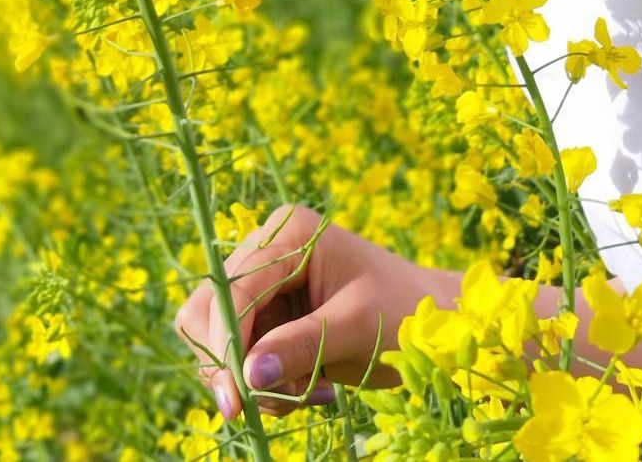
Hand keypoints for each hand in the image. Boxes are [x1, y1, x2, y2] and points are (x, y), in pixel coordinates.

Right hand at [173, 202, 447, 419]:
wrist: (431, 324)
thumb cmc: (403, 311)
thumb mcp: (356, 328)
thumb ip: (301, 346)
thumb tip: (247, 376)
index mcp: (291, 233)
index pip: (236, 286)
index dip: (226, 341)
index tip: (236, 397)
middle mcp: (268, 249)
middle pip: (210, 308)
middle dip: (232, 362)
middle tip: (264, 407)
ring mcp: (265, 282)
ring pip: (217, 337)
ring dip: (252, 378)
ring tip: (310, 393)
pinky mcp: (268, 315)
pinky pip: (239, 356)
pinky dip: (265, 383)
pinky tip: (312, 388)